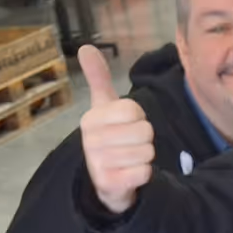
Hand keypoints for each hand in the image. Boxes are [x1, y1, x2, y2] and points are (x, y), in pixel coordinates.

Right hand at [77, 44, 153, 215]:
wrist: (106, 181)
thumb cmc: (109, 139)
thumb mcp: (103, 107)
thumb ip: (98, 78)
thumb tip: (85, 47)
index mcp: (91, 118)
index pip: (134, 110)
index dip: (139, 118)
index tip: (127, 125)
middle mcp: (90, 140)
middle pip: (144, 131)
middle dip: (145, 139)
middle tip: (131, 145)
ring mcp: (97, 163)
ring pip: (146, 152)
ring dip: (145, 157)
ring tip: (130, 160)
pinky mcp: (109, 184)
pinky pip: (144, 173)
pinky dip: (144, 174)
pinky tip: (131, 175)